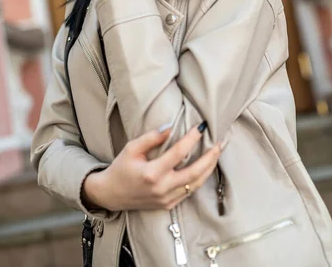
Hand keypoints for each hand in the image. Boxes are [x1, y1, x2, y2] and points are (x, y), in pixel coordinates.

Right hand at [82, 124, 222, 211]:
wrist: (111, 194)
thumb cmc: (121, 168)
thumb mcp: (131, 148)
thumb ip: (151, 138)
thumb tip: (170, 127)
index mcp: (152, 173)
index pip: (179, 153)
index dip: (192, 138)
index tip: (201, 126)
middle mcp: (162, 188)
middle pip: (195, 172)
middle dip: (210, 157)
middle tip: (220, 142)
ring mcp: (166, 199)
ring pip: (196, 184)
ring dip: (209, 168)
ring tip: (217, 153)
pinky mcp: (168, 205)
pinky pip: (190, 192)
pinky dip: (200, 179)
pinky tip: (206, 168)